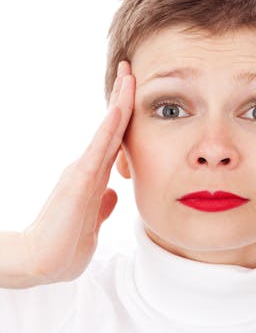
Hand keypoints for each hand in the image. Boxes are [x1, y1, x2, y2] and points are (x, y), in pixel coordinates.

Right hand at [22, 61, 135, 284]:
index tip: (134, 95)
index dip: (125, 118)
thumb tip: (113, 193)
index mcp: (93, 179)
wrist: (43, 263)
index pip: (114, 142)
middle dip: (123, 98)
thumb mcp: (92, 223)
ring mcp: (83, 171)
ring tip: (129, 75)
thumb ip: (102, 206)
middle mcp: (87, 168)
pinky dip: (111, 127)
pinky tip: (121, 107)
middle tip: (131, 69)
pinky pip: (100, 148)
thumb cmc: (65, 247)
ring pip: (107, 130)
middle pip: (112, 128)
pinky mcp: (79, 179)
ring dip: (120, 102)